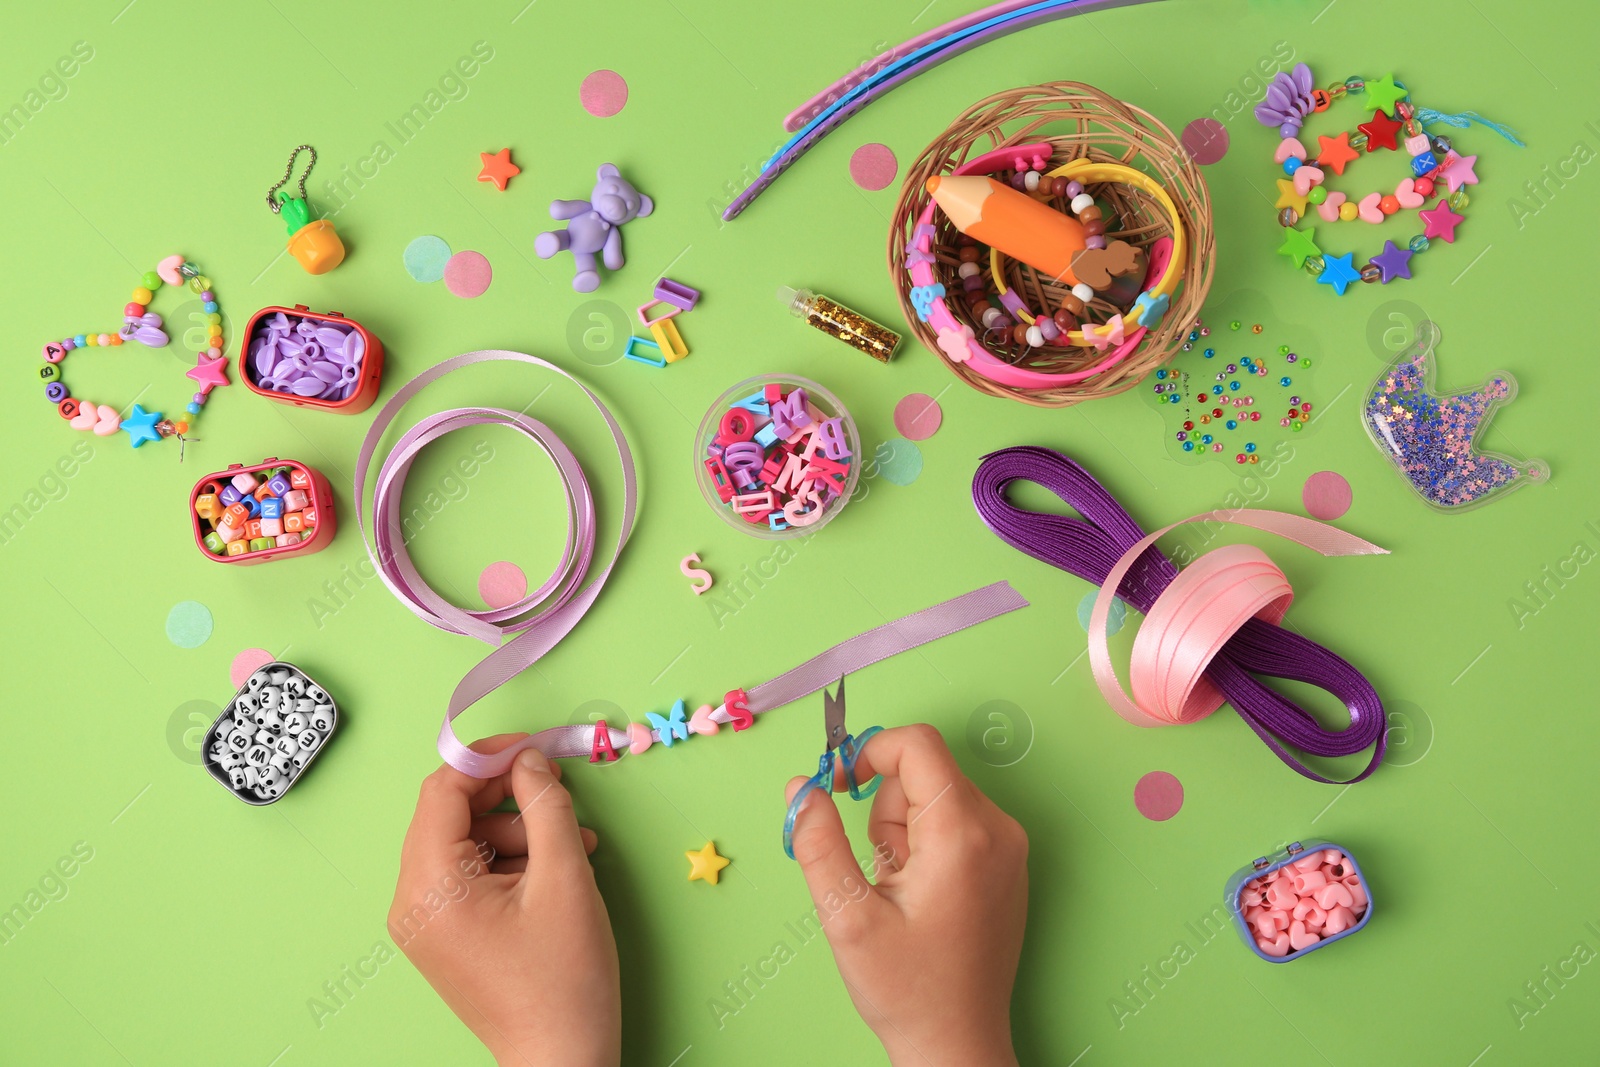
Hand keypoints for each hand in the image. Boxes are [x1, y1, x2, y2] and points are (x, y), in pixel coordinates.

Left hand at [389, 734, 619, 1066]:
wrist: (561, 1057)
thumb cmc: (563, 979)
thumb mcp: (565, 877)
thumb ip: (545, 806)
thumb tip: (530, 761)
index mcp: (429, 887)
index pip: (441, 792)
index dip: (487, 759)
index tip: (532, 748)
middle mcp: (412, 902)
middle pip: (449, 815)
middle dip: (507, 798)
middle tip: (557, 791)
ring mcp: (424, 923)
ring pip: (463, 843)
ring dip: (516, 831)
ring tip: (573, 844)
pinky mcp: (443, 936)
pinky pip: (467, 875)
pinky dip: (508, 861)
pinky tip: (555, 870)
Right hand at [785, 724, 1027, 1066]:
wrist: (957, 1043)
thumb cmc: (908, 990)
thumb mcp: (847, 917)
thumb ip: (818, 842)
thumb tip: (801, 787)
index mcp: (963, 835)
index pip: (917, 744)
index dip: (868, 753)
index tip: (838, 787)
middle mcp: (998, 830)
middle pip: (923, 772)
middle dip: (883, 810)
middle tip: (877, 872)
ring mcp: (1008, 846)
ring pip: (935, 795)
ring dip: (901, 830)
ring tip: (898, 891)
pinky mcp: (1005, 861)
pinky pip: (954, 820)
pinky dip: (925, 843)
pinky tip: (919, 895)